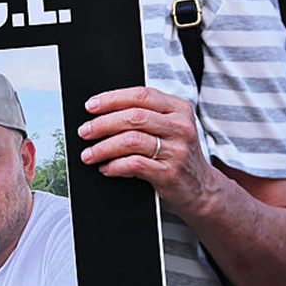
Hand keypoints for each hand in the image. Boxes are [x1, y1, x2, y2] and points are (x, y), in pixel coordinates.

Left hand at [78, 86, 215, 217]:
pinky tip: (106, 168)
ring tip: (89, 154)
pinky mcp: (169, 174)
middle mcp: (180, 127)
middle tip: (85, 131)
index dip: (112, 99)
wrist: (200, 190)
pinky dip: (114, 166)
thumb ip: (146, 117)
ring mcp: (177, 151)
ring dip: (103, 147)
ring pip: (131, 141)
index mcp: (179, 109)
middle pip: (133, 117)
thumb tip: (102, 114)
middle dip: (102, 124)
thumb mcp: (170, 129)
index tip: (91, 106)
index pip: (141, 95)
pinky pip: (134, 164)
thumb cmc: (176, 156)